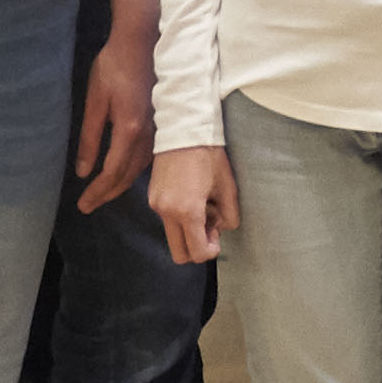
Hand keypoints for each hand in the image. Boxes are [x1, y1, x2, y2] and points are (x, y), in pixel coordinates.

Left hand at [73, 32, 156, 212]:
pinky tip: (126, 169)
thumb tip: (83, 171)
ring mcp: (158, 130)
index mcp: (129, 130)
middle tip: (89, 205)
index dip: (97, 192)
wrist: (143, 41)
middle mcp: (148, 136)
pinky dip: (134, 170)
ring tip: (104, 192)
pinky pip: (148, 156)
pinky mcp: (161, 122)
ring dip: (122, 184)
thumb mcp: (95, 100)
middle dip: (108, 194)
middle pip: (128, 176)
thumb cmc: (114, 66)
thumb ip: (89, 137)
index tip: (83, 205)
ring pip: (140, 168)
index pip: (112, 173)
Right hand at [149, 141, 234, 267]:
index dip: (210, 251)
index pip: (196, 253)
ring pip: (172, 235)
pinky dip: (179, 217)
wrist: (183, 129)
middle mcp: (167, 212)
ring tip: (201, 205)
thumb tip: (221, 229)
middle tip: (209, 225)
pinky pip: (166, 218)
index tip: (217, 235)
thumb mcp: (228, 187)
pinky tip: (190, 196)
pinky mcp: (151, 196)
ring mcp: (156, 205)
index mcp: (187, 212)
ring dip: (188, 231)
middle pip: (179, 253)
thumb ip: (229, 216)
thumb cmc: (209, 156)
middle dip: (196, 247)